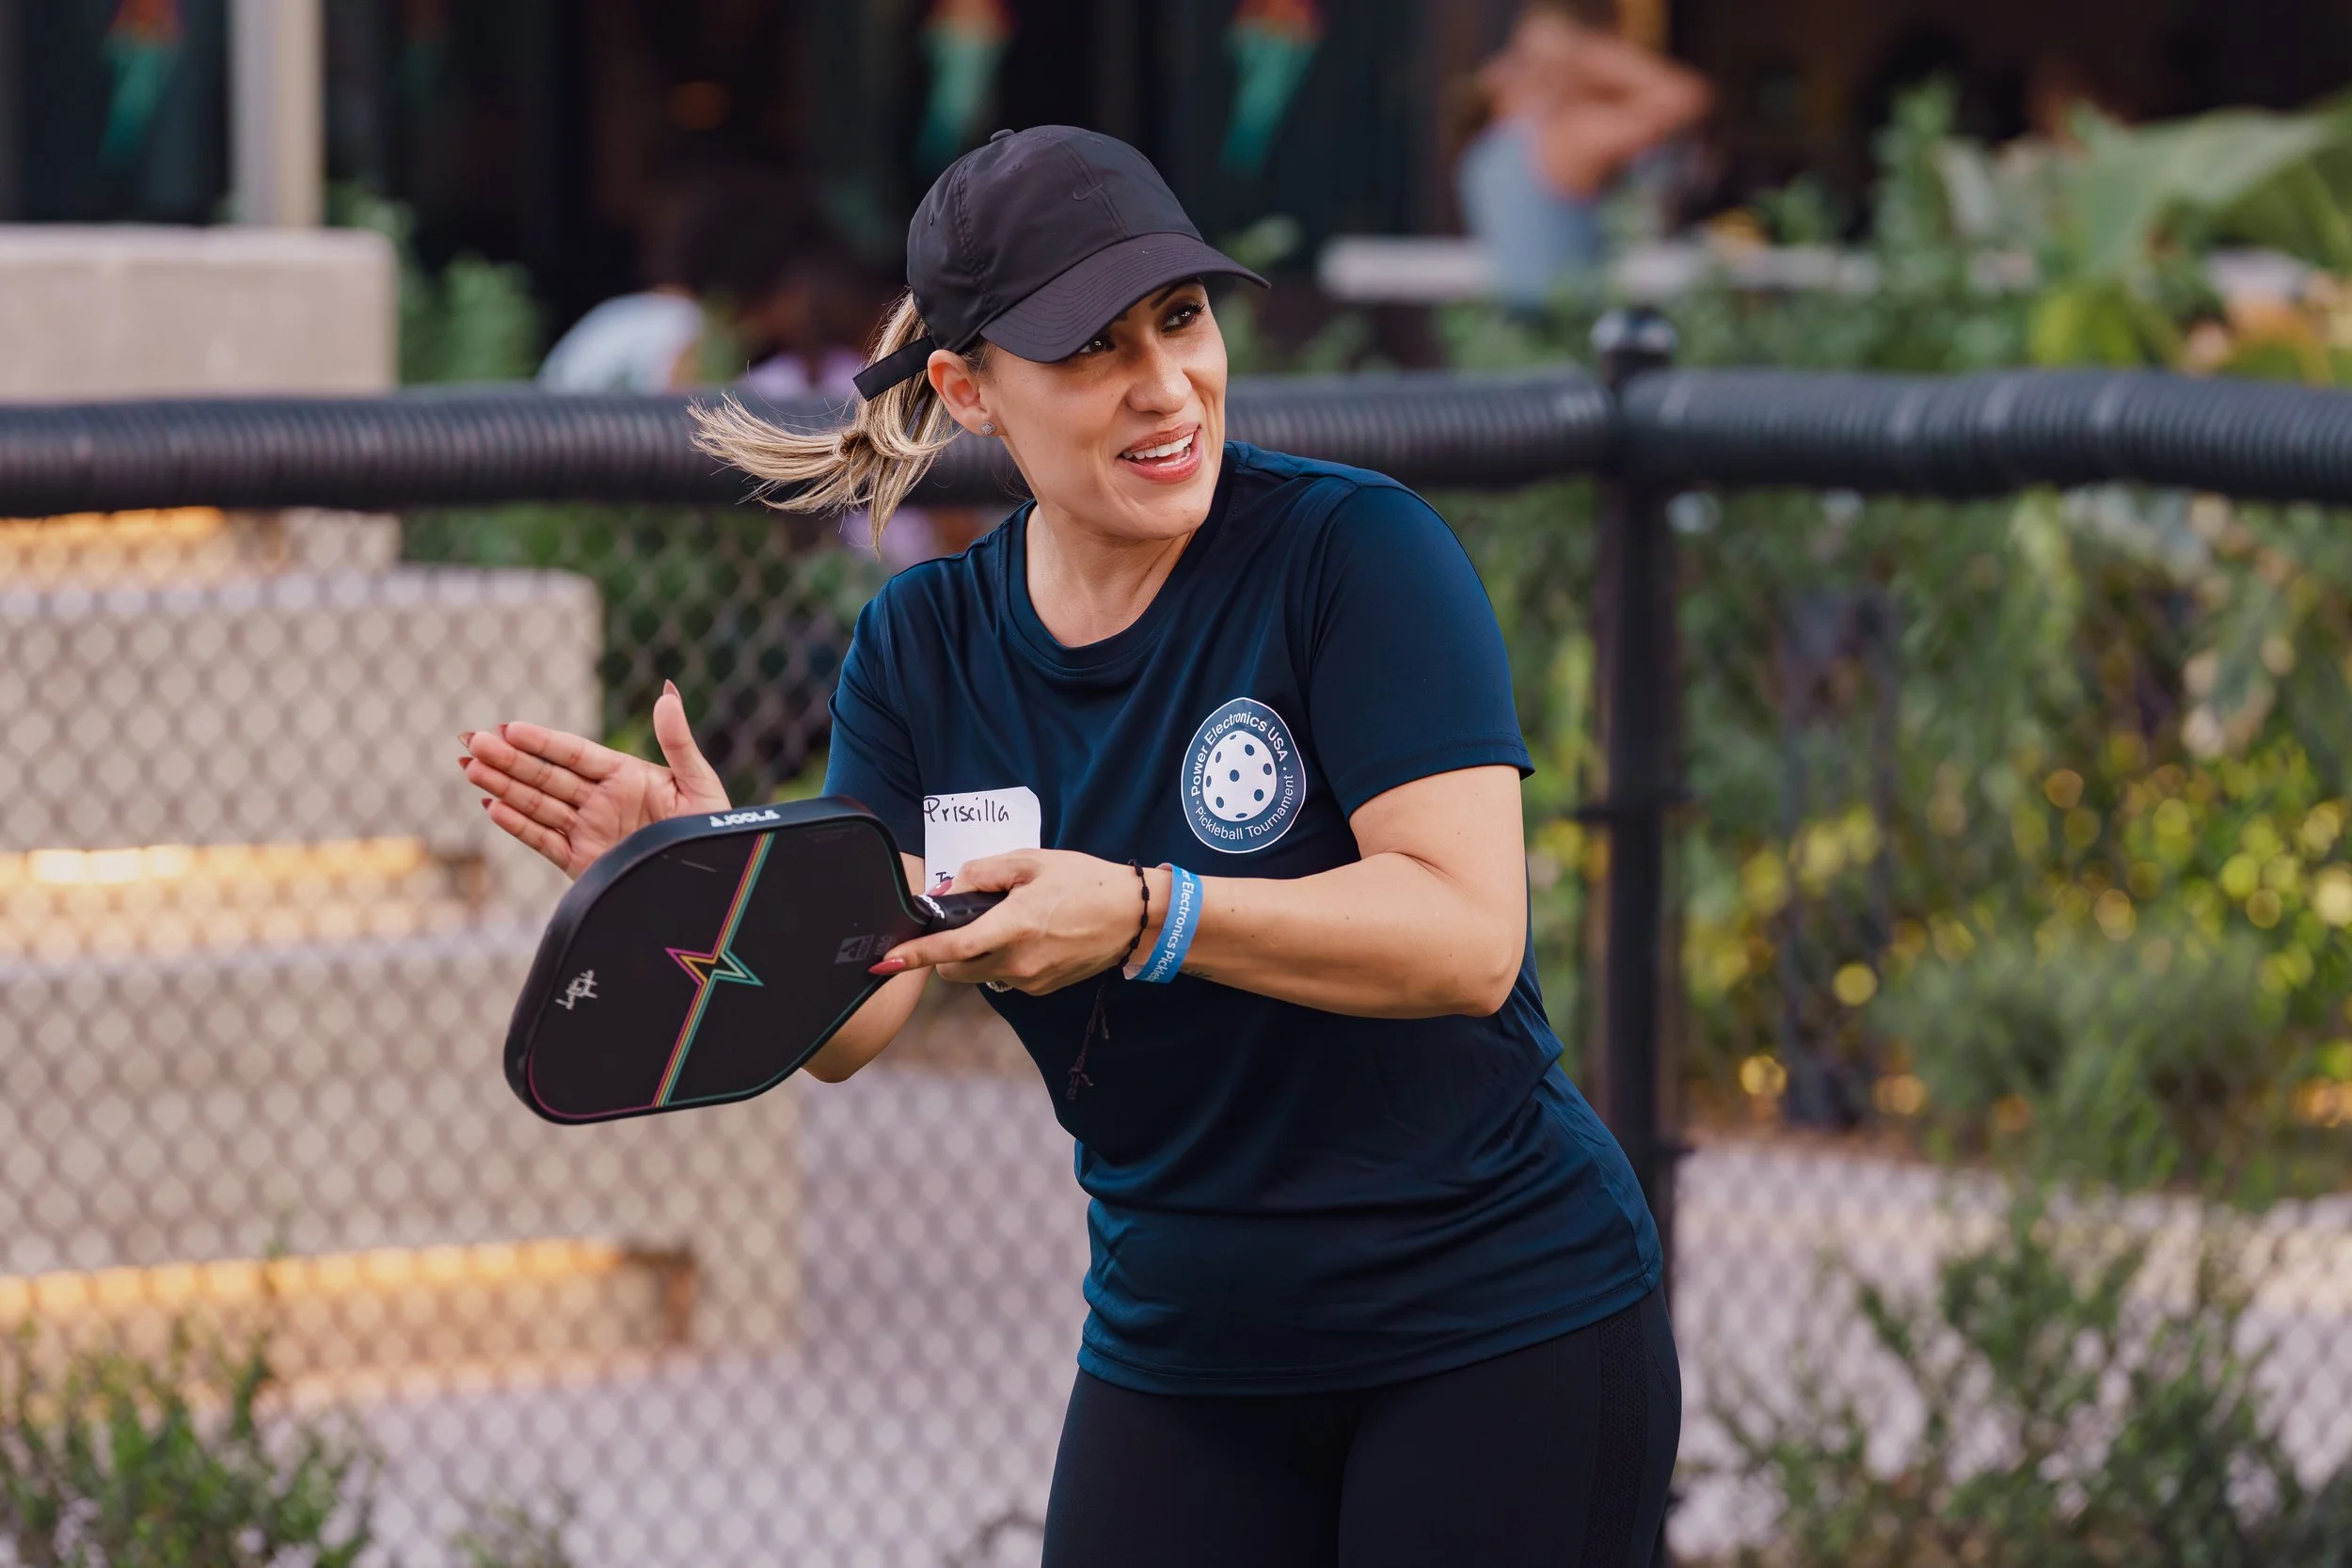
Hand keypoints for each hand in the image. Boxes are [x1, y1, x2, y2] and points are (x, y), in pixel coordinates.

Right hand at [460, 680, 729, 877]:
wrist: (708, 885)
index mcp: (626, 777)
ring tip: (469, 767)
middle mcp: (601, 801)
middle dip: (509, 759)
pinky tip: (492, 806)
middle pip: (547, 776)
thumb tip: (667, 693)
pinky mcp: (583, 863)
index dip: (543, 742)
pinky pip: (545, 842)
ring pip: (538, 805)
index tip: (511, 728)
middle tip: (473, 741)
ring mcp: (589, 831)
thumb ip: (678, 741)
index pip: (575, 754)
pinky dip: (518, 826)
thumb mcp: (699, 783)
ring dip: (503, 786)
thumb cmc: (710, 831)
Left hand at [876, 851, 1158, 994]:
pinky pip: (1005, 976)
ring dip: (977, 953)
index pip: (952, 948)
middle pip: (956, 970)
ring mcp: (1031, 980)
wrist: (1133, 917)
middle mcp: (1019, 961)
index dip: (914, 956)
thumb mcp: (1032, 862)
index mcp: (1014, 926)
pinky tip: (1030, 935)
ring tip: (1008, 922)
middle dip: (946, 951)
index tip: (885, 963)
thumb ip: (983, 872)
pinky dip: (1003, 959)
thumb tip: (948, 890)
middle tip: (964, 921)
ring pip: (980, 974)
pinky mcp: (1042, 988)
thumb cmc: (1085, 883)